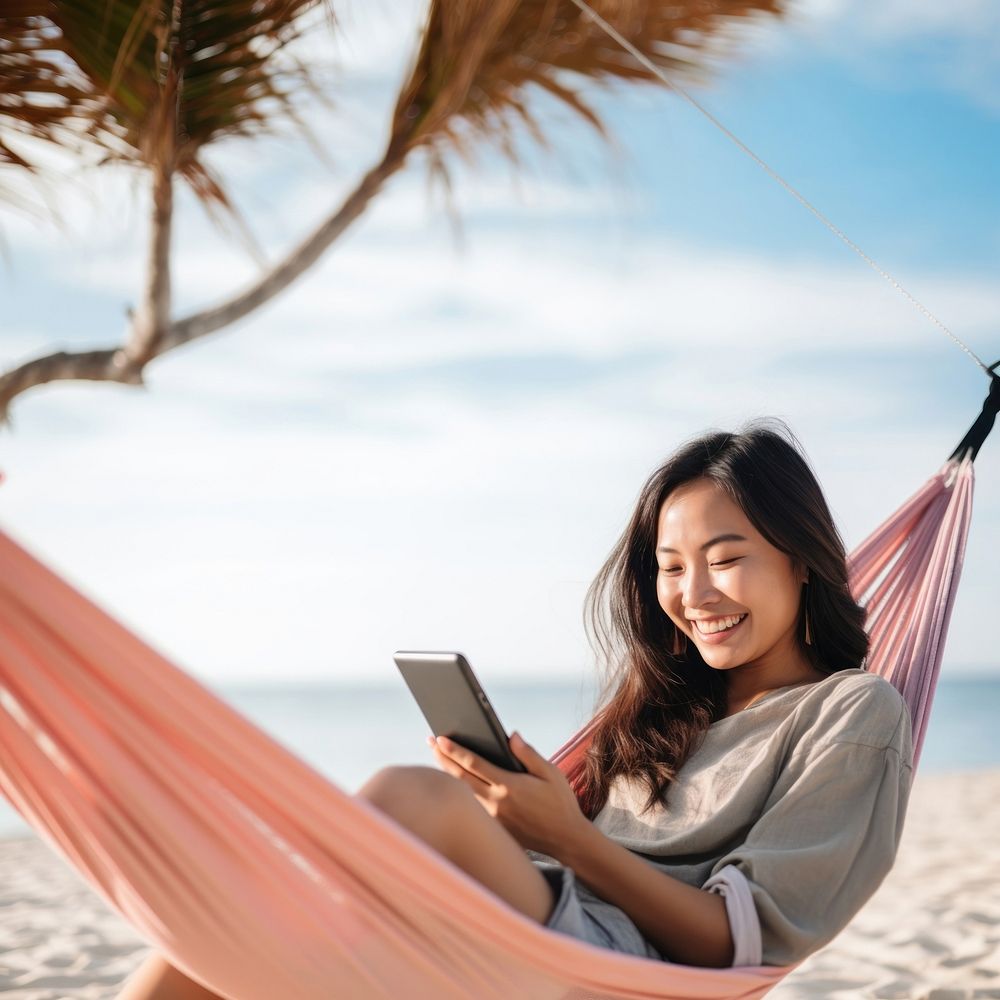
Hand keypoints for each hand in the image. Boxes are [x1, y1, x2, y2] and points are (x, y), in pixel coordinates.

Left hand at [427, 731, 586, 857]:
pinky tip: (455, 779)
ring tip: (438, 756)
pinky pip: (472, 806)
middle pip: (460, 777)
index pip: (474, 764)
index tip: (440, 738)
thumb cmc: (560, 803)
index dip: (455, 750)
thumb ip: (529, 754)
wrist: (566, 840)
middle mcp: (497, 802)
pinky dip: (460, 790)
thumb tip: (511, 736)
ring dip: (448, 773)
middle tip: (430, 741)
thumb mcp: (551, 774)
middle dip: (443, 758)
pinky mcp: (494, 827)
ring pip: (462, 792)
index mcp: (510, 785)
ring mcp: (493, 817)